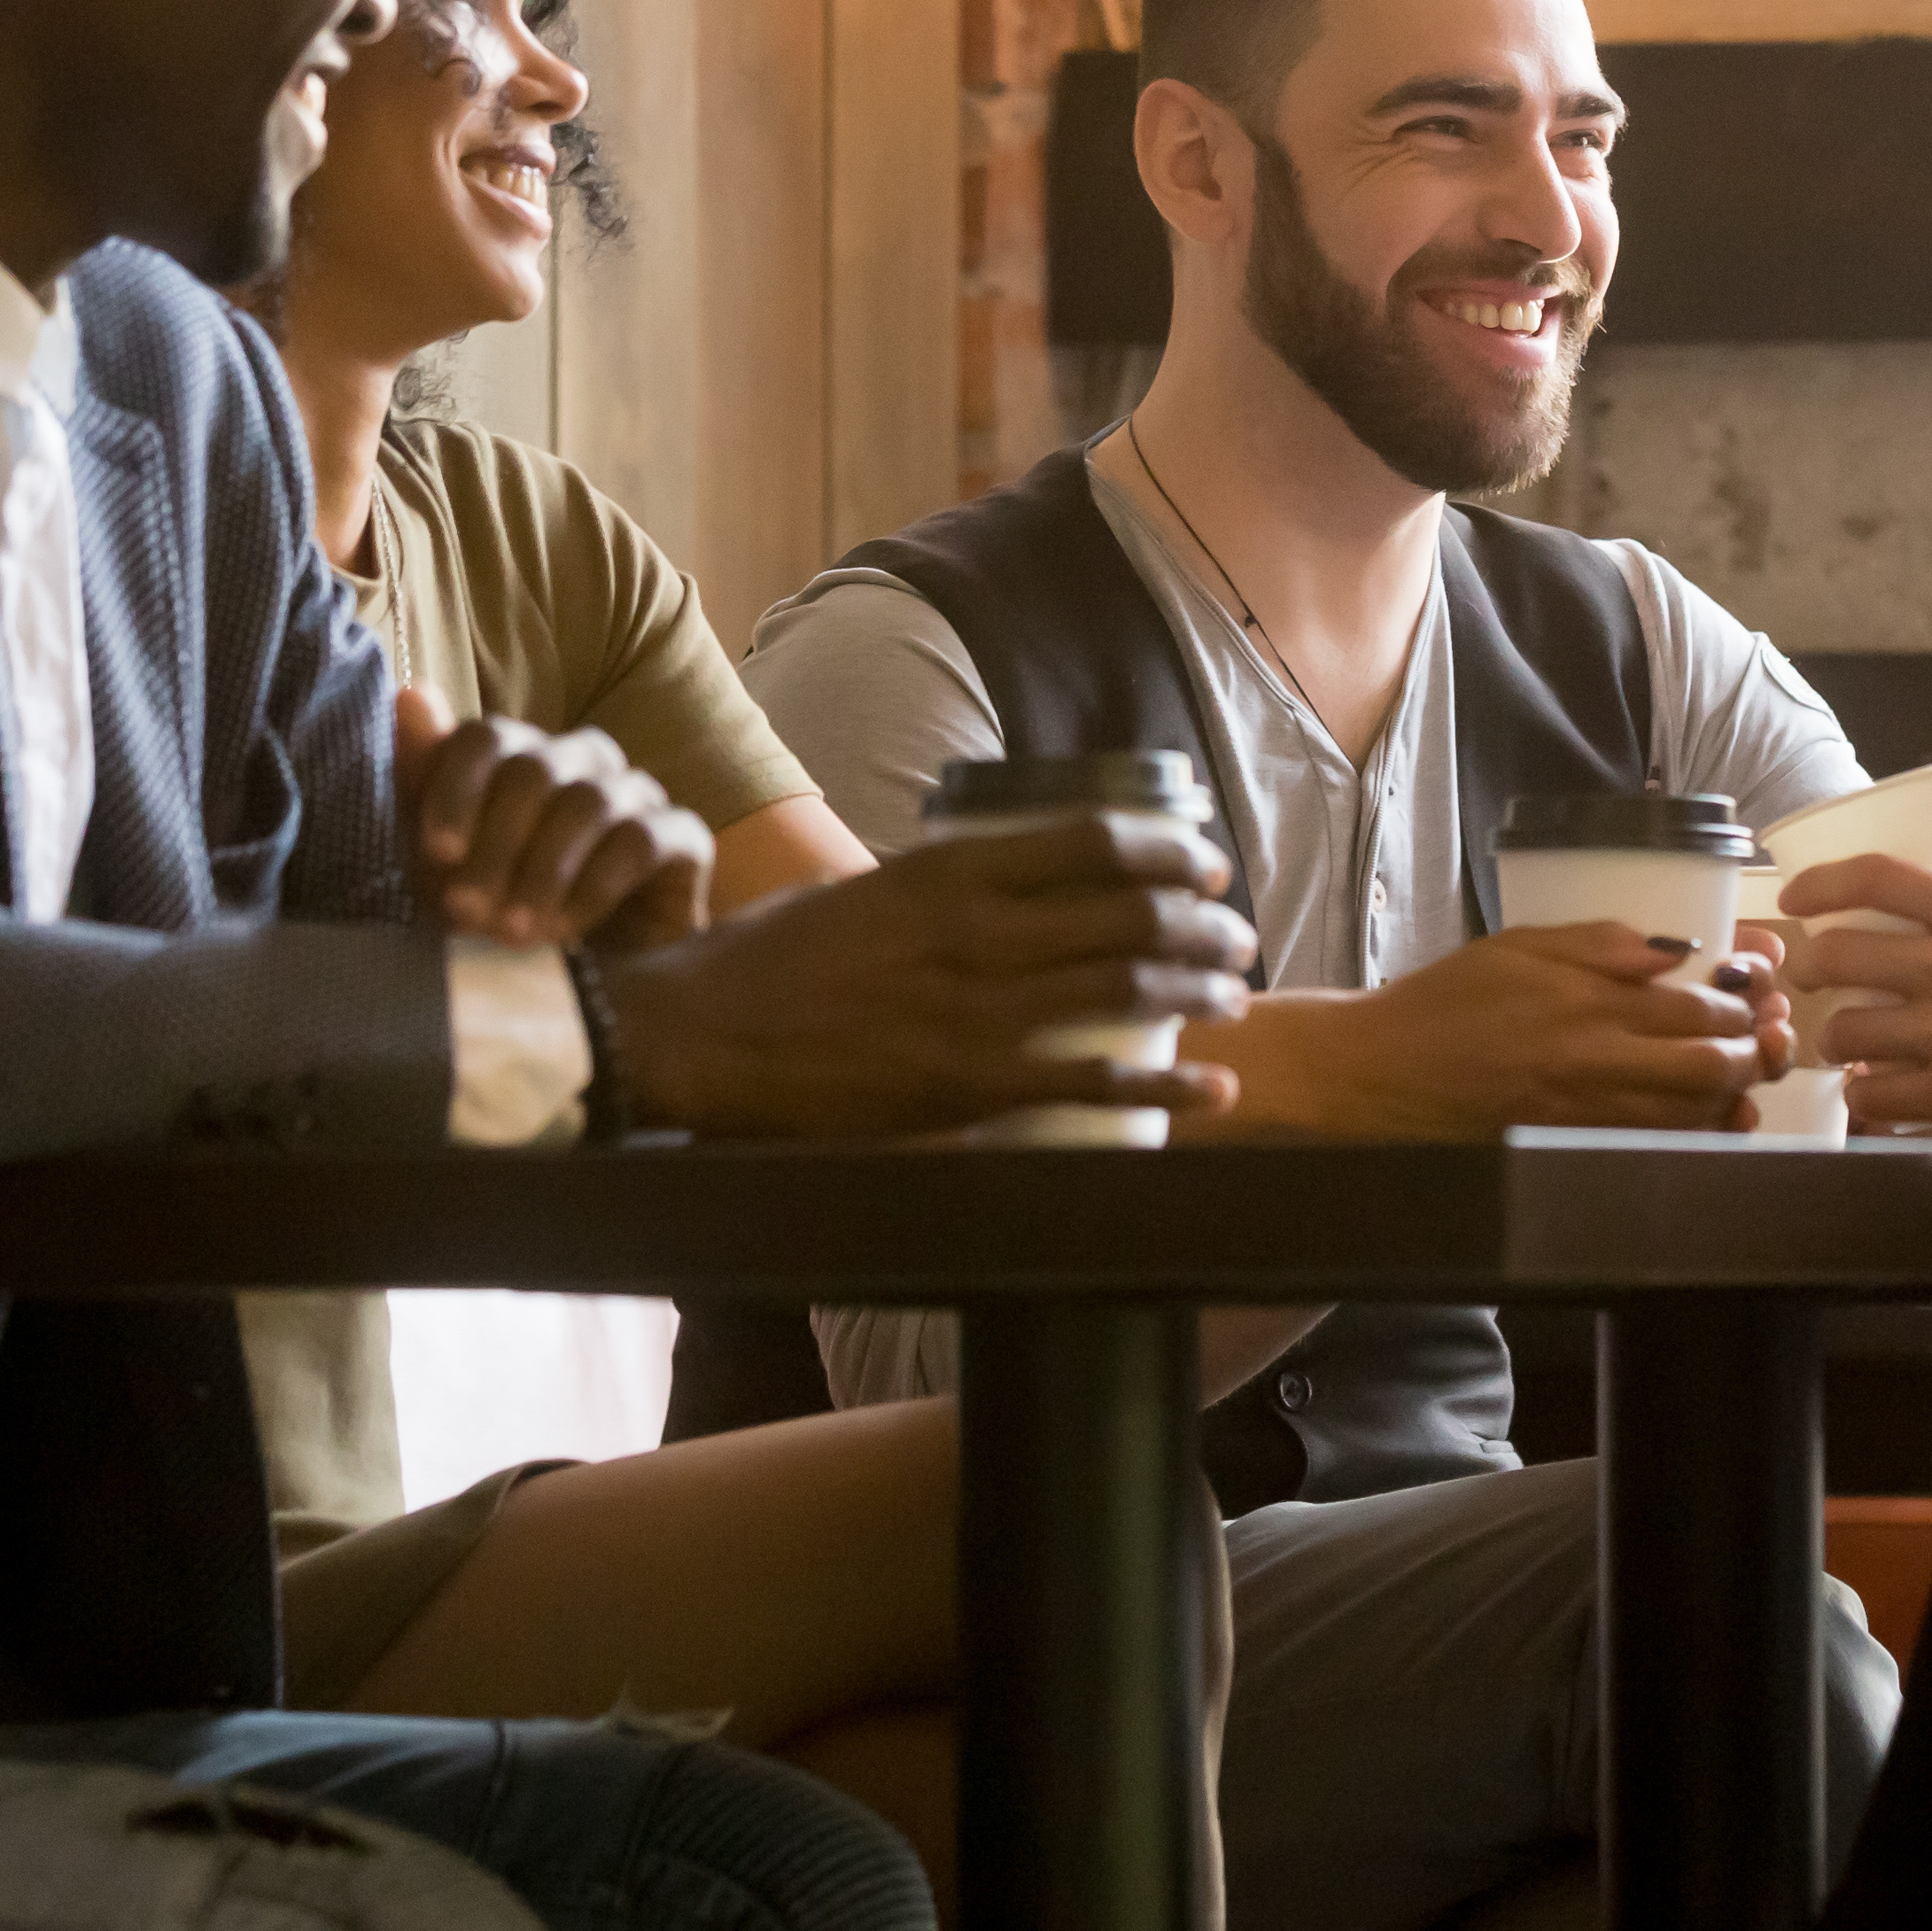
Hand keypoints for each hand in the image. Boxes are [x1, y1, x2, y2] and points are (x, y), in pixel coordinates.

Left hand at [395, 682, 712, 948]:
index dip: (457, 789)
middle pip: (535, 770)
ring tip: (513, 932)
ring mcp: (636, 793)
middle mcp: (583, 759)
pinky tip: (563, 930)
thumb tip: (411, 694)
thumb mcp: (443, 856)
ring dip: (542, 872)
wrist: (585, 978)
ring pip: (587, 803)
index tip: (435, 851)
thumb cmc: (502, 904)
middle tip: (467, 910)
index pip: (486, 737)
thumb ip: (423, 778)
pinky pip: (638, 843)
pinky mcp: (682, 835)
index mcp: (521, 754)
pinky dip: (592, 889)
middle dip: (495, 844)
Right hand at [603, 811, 1255, 1141]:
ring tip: (1235, 992)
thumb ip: (936, 889)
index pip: (1092, 842)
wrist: (695, 1037)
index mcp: (947, 873)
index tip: (1205, 862)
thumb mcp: (861, 892)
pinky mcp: (966, 1088)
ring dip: (1199, 989)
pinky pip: (1093, 1085)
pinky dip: (1166, 1085)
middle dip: (1201, 924)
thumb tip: (995, 887)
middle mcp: (974, 934)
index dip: (1167, 851)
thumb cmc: (765, 961)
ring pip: (1125, 991)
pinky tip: (1213, 1088)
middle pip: (1128, 915)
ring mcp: (974, 1014)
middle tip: (1235, 933)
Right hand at [1221, 927, 1769, 1138]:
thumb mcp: (1519, 945)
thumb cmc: (1447, 1002)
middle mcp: (1593, 1063)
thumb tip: (1676, 949)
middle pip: (1709, 1066)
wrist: (1382, 1073)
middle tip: (1767, 1032)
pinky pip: (1654, 1147)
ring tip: (1749, 1072)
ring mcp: (1586, 1114)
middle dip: (1754, 1050)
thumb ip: (1600, 943)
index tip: (1756, 984)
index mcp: (1584, 1003)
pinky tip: (1710, 1117)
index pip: (1694, 1006)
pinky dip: (1695, 1133)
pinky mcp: (1572, 1147)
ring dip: (1735, 1094)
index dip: (1742, 997)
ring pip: (1691, 1115)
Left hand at [1778, 856, 1931, 1141]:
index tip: (1798, 896)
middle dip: (1815, 965)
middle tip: (1819, 976)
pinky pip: (1874, 1097)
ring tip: (1851, 1040)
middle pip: (1839, 954)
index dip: (1821, 882)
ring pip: (1845, 1030)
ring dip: (1838, 1036)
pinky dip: (1866, 1096)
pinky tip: (1878, 1091)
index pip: (1877, 877)